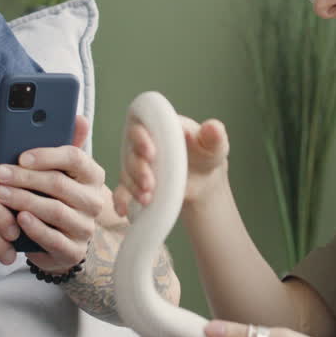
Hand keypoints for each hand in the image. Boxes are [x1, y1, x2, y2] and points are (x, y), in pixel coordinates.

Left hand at [0, 115, 104, 272]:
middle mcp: (95, 201)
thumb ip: (62, 143)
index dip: (47, 156)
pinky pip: (54, 239)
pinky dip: (34, 228)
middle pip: (60, 184)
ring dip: (24, 200)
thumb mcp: (57, 170)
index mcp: (92, 175)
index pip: (75, 158)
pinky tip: (18, 218)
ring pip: (55, 211)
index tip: (21, 155)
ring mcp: (86, 228)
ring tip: (0, 194)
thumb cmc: (53, 196)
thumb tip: (78, 116)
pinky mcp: (74, 251)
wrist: (58, 240)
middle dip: (25, 178)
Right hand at [114, 114, 229, 217]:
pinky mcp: (136, 183)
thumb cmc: (206, 153)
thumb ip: (215, 135)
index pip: (141, 125)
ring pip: (127, 173)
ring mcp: (138, 164)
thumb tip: (213, 128)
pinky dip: (120, 200)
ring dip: (134, 187)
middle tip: (150, 183)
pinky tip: (123, 210)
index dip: (141, 138)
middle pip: (131, 152)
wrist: (203, 178)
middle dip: (138, 169)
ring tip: (148, 199)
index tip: (151, 152)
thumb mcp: (215, 145)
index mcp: (159, 127)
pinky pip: (122, 191)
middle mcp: (143, 143)